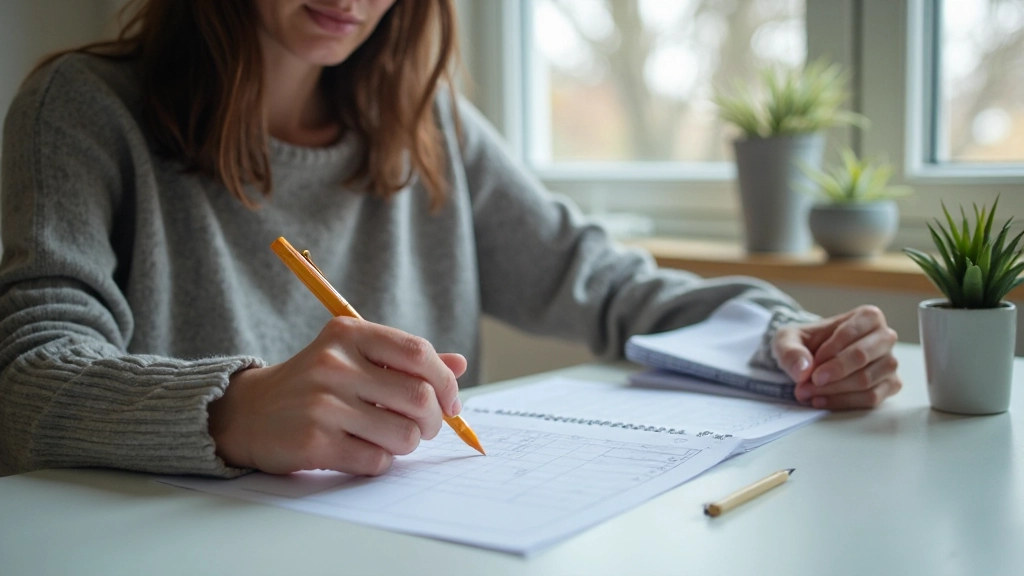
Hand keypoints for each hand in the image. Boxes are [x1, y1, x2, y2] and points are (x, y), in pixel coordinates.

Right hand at [207, 316, 466, 474]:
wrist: (248, 412)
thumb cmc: (314, 384)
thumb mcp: (352, 357)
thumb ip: (404, 360)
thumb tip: (459, 364)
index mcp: (349, 335)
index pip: (418, 353)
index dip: (445, 381)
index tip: (450, 402)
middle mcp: (335, 364)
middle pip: (419, 397)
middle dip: (433, 420)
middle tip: (424, 428)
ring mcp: (322, 403)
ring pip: (403, 435)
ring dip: (406, 444)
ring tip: (388, 439)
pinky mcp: (313, 441)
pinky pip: (376, 461)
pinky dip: (379, 462)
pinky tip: (362, 451)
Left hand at [772, 305, 900, 409]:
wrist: (810, 360)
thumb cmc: (805, 344)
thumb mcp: (788, 339)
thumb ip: (791, 351)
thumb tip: (803, 370)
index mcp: (867, 317)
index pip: (851, 332)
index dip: (829, 350)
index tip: (811, 364)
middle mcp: (884, 338)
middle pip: (862, 356)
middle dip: (833, 372)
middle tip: (808, 382)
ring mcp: (889, 363)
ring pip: (866, 380)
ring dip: (834, 390)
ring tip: (807, 392)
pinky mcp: (890, 385)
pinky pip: (872, 398)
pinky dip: (843, 402)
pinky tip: (821, 400)